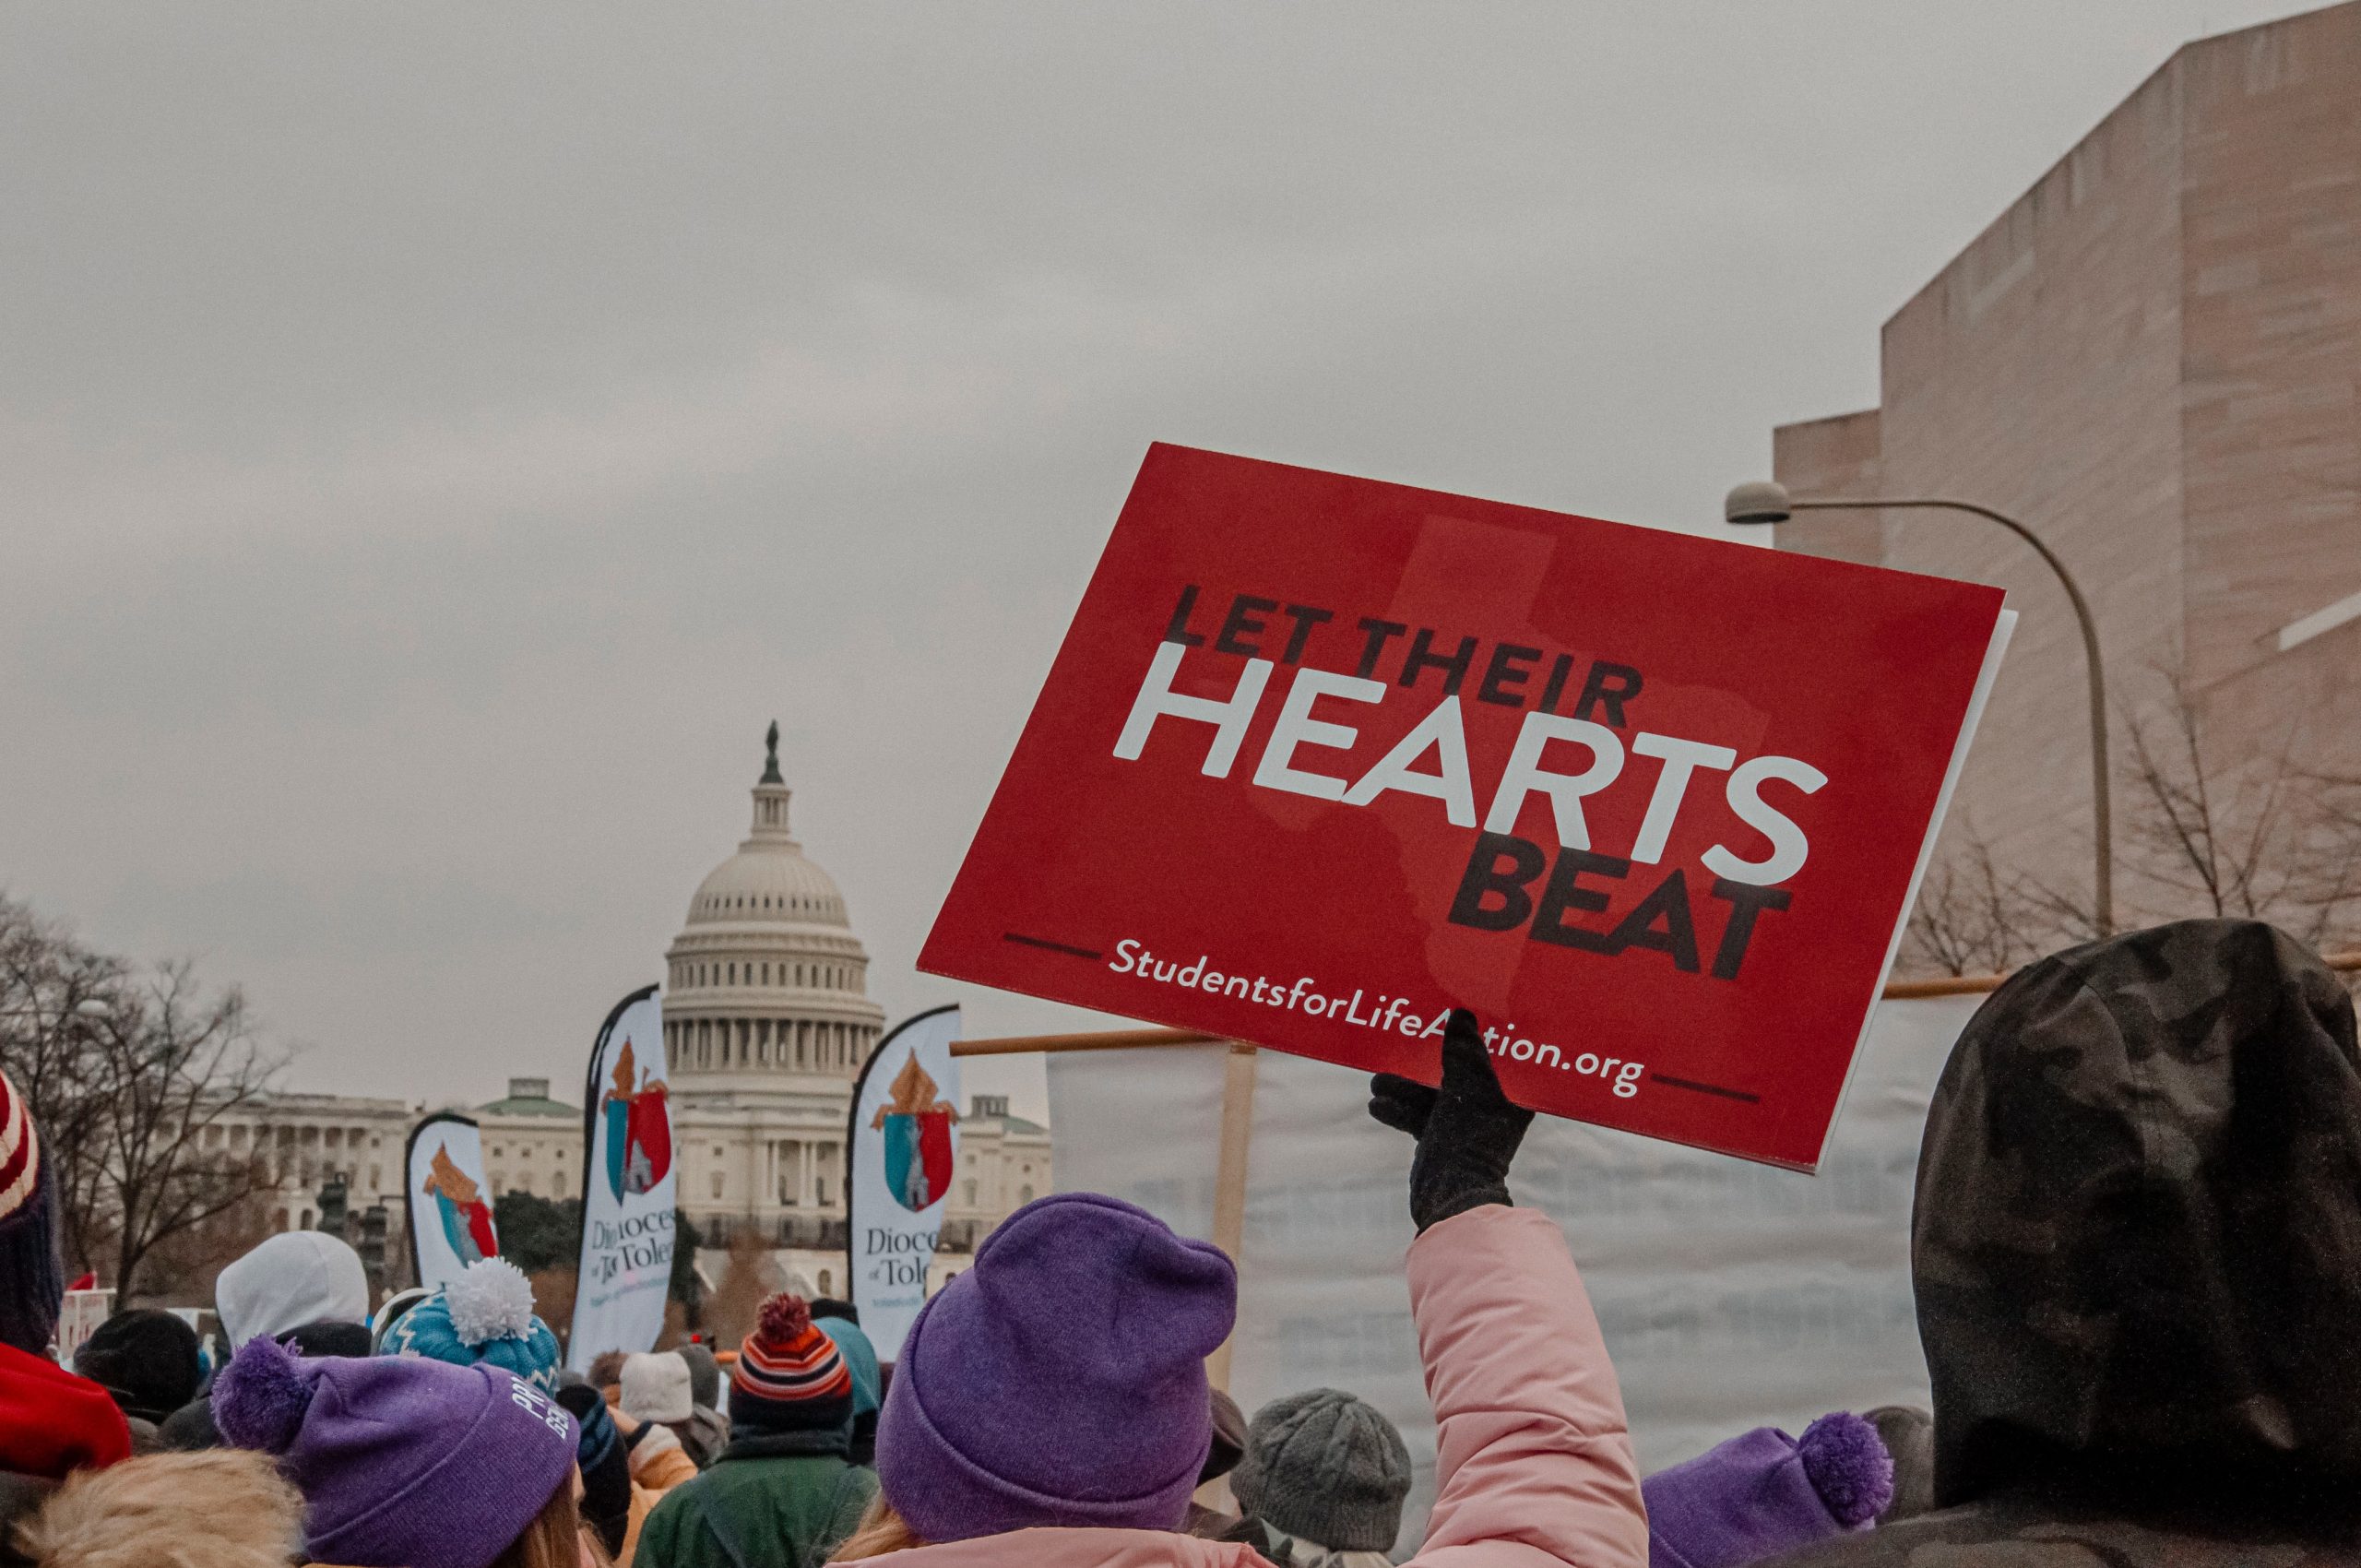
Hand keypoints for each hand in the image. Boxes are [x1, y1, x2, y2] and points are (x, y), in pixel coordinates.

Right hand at [1368, 1008, 1534, 1231]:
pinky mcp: (1441, 1140)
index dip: (1479, 1034)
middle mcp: (1492, 1109)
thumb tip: (1461, 1016)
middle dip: (1426, 1061)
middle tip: (1405, 1040)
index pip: (1498, 1056)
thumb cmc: (1468, 1140)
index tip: (1458, 1011)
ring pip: (1432, 1094)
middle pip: (1458, 1072)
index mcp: (1513, 1097)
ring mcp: (1466, 1125)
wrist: (1450, 1197)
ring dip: (1404, 1088)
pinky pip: (1419, 1115)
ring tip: (1377, 1081)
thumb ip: (1461, 1051)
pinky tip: (1376, 1104)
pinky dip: (1399, 1109)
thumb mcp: (1464, 1087)